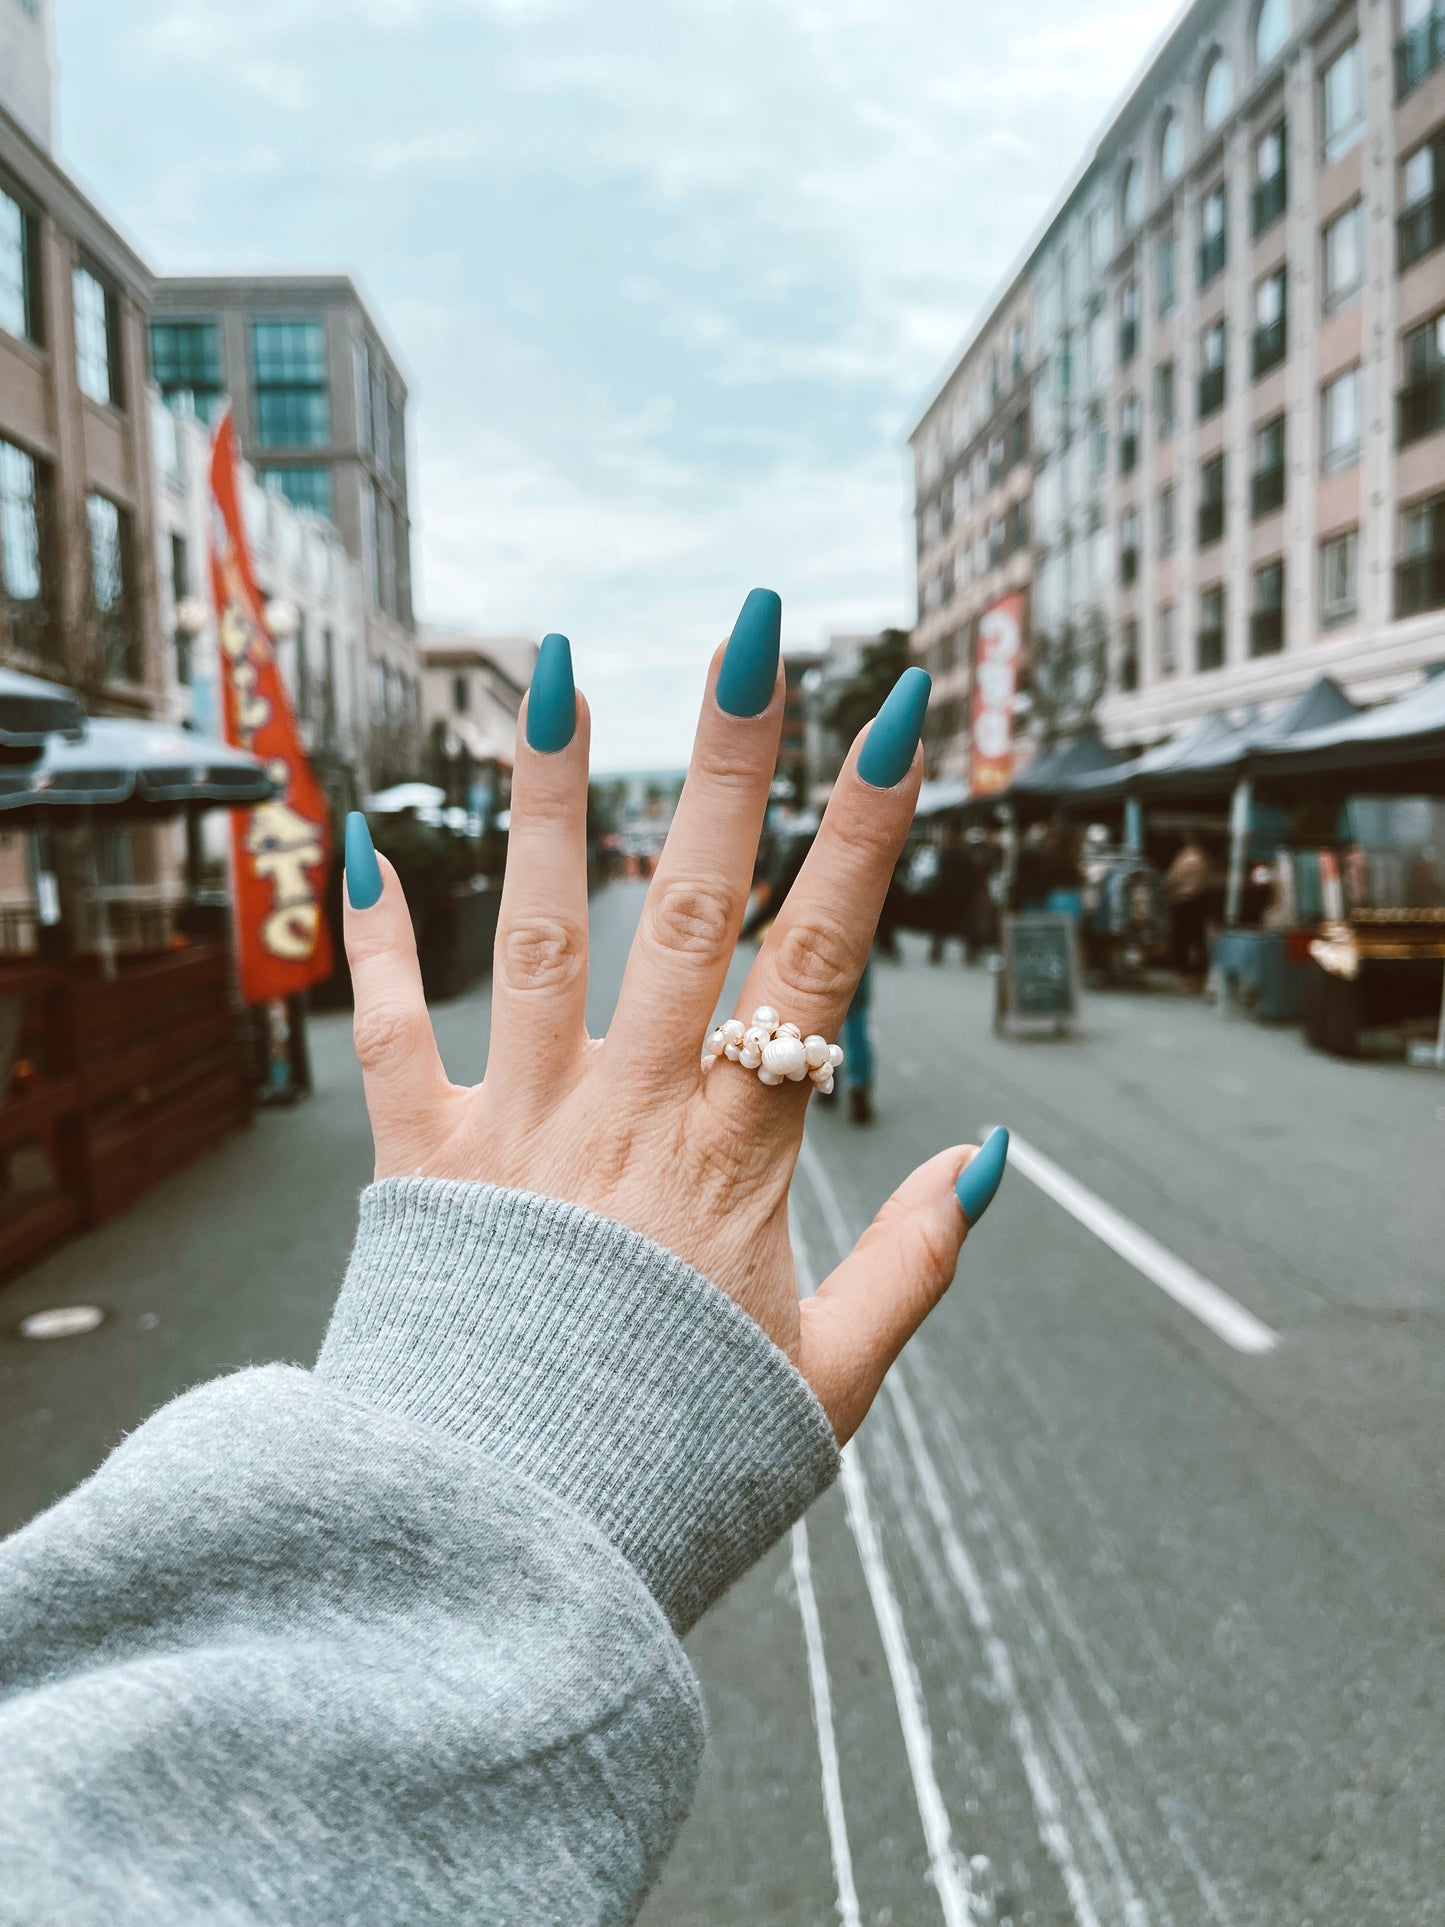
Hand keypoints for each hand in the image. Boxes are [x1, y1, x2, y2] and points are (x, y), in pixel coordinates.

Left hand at [342, 593, 1005, 1443]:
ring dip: (553, 803)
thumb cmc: (680, 1462)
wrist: (513, 1548)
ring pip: (542, 935)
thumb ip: (918, 1266)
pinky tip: (366, 834)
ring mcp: (520, 1128)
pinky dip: (375, 939)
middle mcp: (630, 1113)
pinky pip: (389, 1034)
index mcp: (738, 1158)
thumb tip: (990, 1157)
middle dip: (727, 764)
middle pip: (693, 910)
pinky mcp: (422, 1164)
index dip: (862, 834)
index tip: (890, 717)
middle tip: (751, 633)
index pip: (818, 962)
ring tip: (557, 677)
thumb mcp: (833, 1384)